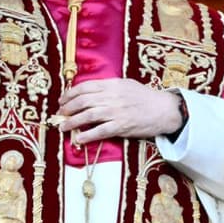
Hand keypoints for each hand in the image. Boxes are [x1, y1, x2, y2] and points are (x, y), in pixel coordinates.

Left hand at [57, 79, 182, 143]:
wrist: (164, 109)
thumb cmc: (145, 97)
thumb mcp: (126, 84)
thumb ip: (108, 86)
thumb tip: (89, 91)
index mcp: (112, 84)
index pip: (84, 87)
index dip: (70, 94)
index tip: (62, 100)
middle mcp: (112, 97)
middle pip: (82, 101)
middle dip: (67, 108)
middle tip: (60, 114)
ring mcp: (116, 112)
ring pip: (87, 116)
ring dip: (72, 122)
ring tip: (63, 127)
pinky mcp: (121, 126)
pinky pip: (100, 131)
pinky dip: (87, 135)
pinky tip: (78, 138)